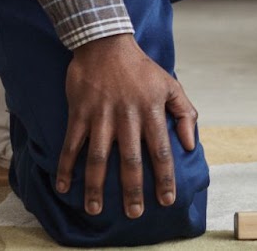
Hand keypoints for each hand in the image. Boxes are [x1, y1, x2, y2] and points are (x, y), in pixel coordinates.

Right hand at [55, 34, 198, 218]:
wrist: (106, 43)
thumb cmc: (141, 68)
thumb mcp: (170, 85)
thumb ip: (185, 113)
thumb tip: (191, 144)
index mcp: (152, 110)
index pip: (161, 150)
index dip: (165, 176)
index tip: (166, 200)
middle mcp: (127, 115)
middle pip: (130, 159)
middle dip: (132, 189)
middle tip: (134, 213)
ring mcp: (101, 115)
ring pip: (98, 157)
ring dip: (96, 185)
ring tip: (95, 209)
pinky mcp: (79, 112)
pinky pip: (72, 144)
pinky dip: (66, 166)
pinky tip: (64, 186)